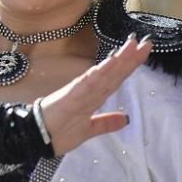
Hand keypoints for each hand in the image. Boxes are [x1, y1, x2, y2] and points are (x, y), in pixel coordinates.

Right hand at [38, 34, 151, 155]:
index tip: (143, 52)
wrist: (36, 139)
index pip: (116, 78)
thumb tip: (126, 119)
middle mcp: (90, 90)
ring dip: (118, 60)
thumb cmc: (58, 133)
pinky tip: (109, 63)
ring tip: (132, 46)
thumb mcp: (88, 130)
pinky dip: (99, 72)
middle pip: (114, 72)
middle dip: (130, 58)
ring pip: (103, 73)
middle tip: (146, 42)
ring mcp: (80, 91)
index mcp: (94, 97)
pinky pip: (87, 83)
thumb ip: (105, 123)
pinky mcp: (71, 95)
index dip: (130, 66)